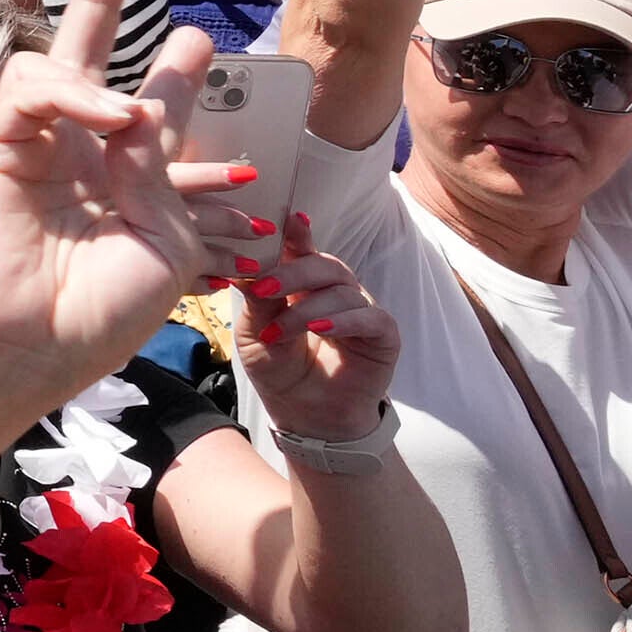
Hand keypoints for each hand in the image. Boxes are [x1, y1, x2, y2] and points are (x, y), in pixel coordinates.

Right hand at [0, 0, 217, 397]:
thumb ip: (159, 172)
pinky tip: (109, 119)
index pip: (150, 114)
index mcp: (122, 183)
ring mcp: (34, 149)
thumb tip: (135, 110)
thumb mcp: (166, 243)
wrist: (34, 344)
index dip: (176, 79)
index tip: (198, 43)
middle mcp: (76, 155)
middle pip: (85, 60)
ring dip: (92, 51)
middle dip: (97, 7)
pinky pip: (31, 95)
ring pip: (52, 64)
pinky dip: (73, 97)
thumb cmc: (101, 311)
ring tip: (130, 106)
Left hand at [230, 212, 398, 441]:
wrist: (303, 414)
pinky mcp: (383, 335)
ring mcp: (361, 310)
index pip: (301, 250)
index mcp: (303, 283)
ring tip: (278, 332)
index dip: (296, 234)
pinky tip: (322, 328)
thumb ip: (258, 300)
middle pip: (323, 265)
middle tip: (263, 287)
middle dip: (292, 272)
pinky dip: (344, 320)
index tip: (285, 218)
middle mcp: (335, 290)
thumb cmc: (278, 368)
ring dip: (306, 309)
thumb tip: (249, 264)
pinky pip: (370, 318)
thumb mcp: (255, 333)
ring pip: (342, 291)